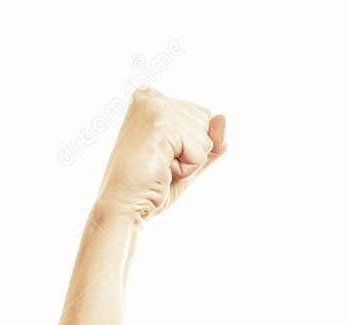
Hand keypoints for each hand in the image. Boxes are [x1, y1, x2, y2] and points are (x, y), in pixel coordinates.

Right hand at [94, 87, 226, 223]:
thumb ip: (213, 139)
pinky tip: (161, 170)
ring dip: (189, 162)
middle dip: (192, 152)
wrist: (124, 205)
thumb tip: (222, 117)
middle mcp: (151, 97)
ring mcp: (154, 108)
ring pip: (206, 138)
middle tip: (160, 164)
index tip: (162, 156)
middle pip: (207, 123)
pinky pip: (200, 152)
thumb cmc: (152, 185)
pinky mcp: (159, 125)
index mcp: (153, 98)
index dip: (191, 146)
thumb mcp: (191, 159)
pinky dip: (187, 169)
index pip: (203, 116)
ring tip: (160, 166)